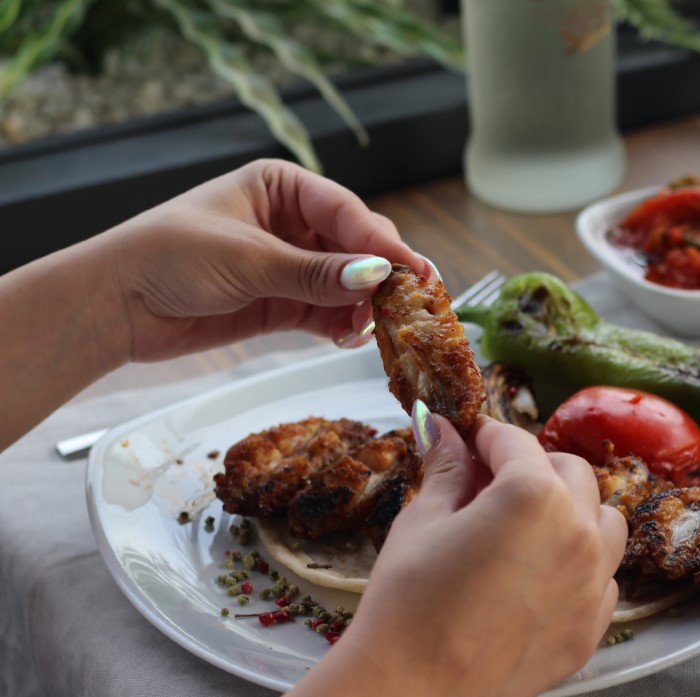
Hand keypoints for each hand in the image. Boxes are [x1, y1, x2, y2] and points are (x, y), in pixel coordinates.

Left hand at [97, 158, 432, 361]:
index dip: (382, 243)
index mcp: (282, 187)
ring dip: (363, 306)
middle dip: (378, 276)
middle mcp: (290, 222)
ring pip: (345, 284)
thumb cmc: (167, 256)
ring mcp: (287, 265)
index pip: (347, 212)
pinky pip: (326, 313)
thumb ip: (314, 272)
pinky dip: (342, 326)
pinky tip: (352, 337)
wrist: (115, 305)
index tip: (414, 271)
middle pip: (355, 247)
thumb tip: (376, 277)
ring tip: (376, 328)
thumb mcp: (248, 259)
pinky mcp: (280, 304)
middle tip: (407, 304)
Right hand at [224, 414, 626, 696]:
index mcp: (534, 496)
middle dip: (533, 467)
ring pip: (604, 523)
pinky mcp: (591, 629)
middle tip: (492, 482)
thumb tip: (445, 431)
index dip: (487, 436)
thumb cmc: (407, 601)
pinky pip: (603, 579)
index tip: (471, 439)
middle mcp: (578, 534)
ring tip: (528, 527)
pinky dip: (580, 567)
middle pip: (571, 474)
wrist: (409, 688)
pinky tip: (539, 578)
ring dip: (573, 512)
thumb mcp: (423, 521)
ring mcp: (593, 585)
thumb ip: (447, 469)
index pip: (516, 443)